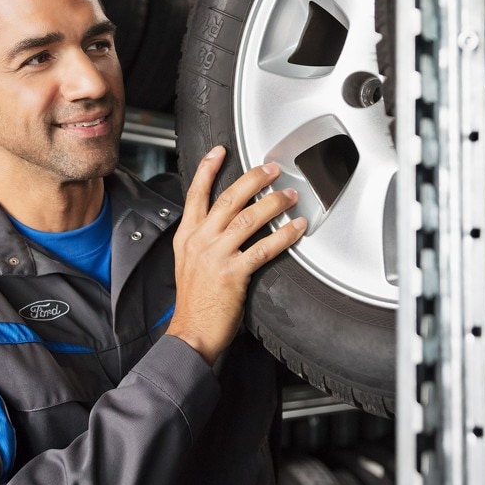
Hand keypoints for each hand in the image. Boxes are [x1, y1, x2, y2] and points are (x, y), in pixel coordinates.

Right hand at [167, 146, 306, 364]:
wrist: (190, 333)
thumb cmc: (194, 302)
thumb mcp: (187, 262)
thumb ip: (202, 240)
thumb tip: (224, 223)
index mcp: (187, 236)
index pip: (195, 194)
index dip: (207, 169)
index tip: (219, 151)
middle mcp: (200, 241)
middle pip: (229, 199)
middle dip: (253, 179)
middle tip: (272, 169)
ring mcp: (216, 256)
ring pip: (250, 218)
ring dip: (274, 203)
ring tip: (291, 195)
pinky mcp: (233, 273)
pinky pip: (264, 247)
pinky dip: (285, 235)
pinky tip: (297, 228)